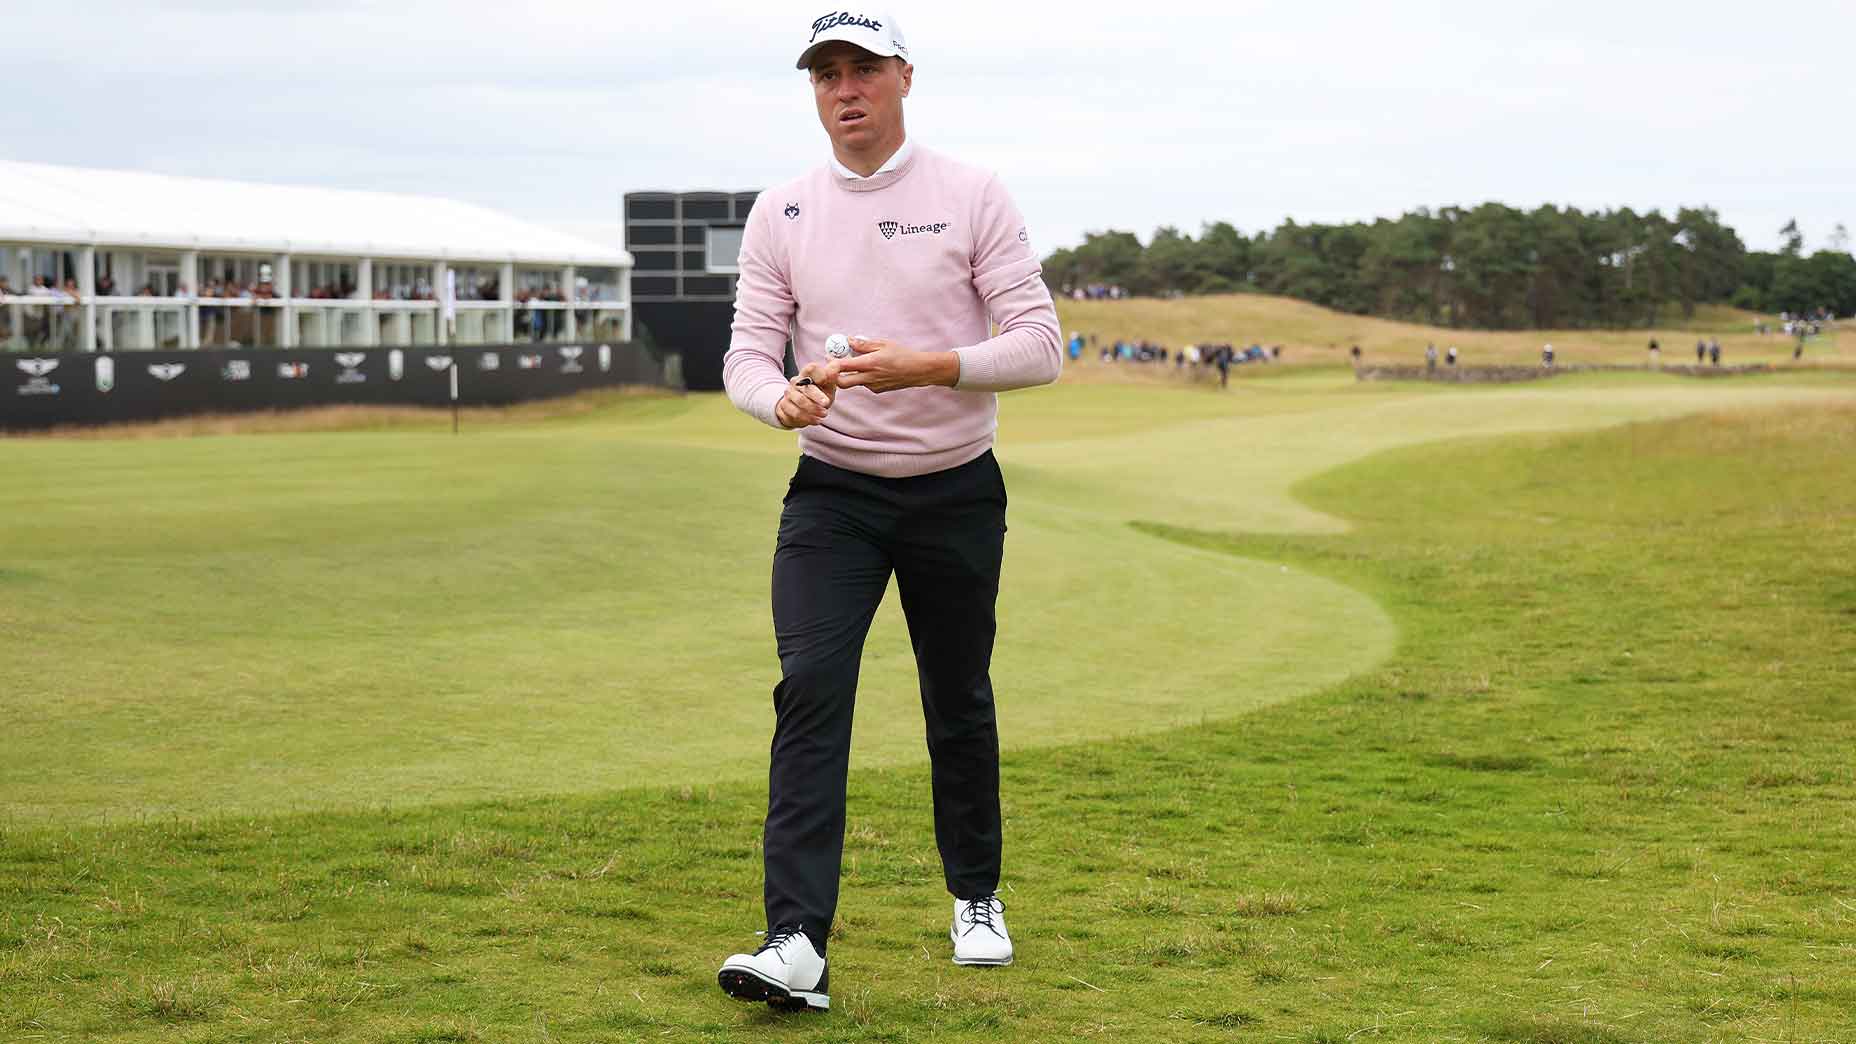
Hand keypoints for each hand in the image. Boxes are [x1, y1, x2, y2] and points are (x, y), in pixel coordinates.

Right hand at [774, 361, 838, 428]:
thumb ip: (832, 378)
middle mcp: (796, 382)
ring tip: (824, 414)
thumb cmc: (820, 394)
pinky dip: (808, 418)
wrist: (804, 409)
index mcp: (807, 373)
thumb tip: (837, 367)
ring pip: (800, 401)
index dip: (819, 374)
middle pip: (805, 387)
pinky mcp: (784, 406)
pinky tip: (816, 420)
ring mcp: (788, 394)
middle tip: (826, 403)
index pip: (811, 369)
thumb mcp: (828, 386)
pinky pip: (795, 413)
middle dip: (817, 396)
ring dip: (813, 409)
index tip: (825, 380)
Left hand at [834, 337, 959, 393]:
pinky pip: (864, 384)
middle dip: (835, 376)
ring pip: (854, 383)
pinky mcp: (878, 390)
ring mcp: (873, 386)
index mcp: (869, 363)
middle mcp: (869, 377)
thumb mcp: (883, 344)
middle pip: (842, 383)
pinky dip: (862, 377)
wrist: (918, 371)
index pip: (842, 366)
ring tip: (855, 363)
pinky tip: (871, 369)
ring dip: (850, 375)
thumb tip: (848, 340)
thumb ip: (864, 344)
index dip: (832, 363)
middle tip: (834, 366)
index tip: (828, 357)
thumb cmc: (903, 354)